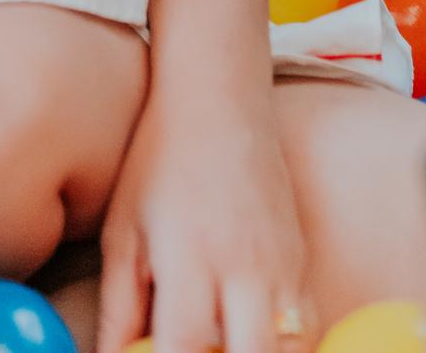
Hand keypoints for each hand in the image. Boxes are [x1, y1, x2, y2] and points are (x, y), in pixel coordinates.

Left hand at [97, 82, 313, 352]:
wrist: (218, 98)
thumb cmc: (159, 160)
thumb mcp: (124, 231)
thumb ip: (118, 308)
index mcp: (190, 258)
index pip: (187, 348)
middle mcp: (245, 268)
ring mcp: (284, 267)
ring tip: (223, 349)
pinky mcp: (303, 263)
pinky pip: (307, 330)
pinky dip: (285, 350)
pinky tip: (251, 343)